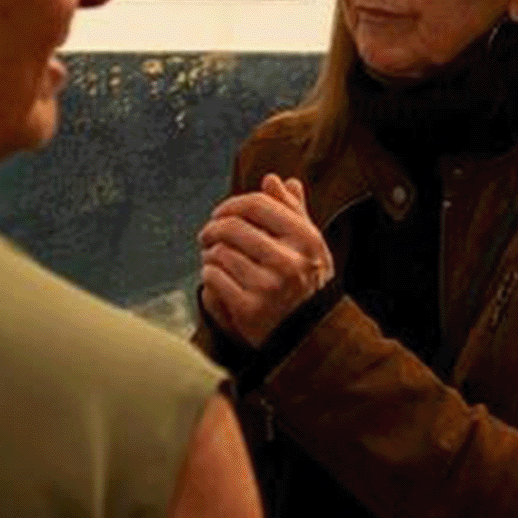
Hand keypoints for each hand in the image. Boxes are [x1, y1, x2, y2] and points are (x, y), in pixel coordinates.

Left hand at [199, 175, 336, 347]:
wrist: (309, 337)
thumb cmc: (306, 284)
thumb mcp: (310, 246)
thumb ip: (293, 210)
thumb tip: (274, 179)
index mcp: (306, 239)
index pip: (257, 204)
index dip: (231, 205)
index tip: (220, 214)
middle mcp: (290, 261)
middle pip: (232, 226)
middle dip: (213, 229)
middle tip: (207, 235)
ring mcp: (270, 287)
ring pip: (219, 252)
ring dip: (209, 253)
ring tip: (212, 258)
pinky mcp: (249, 309)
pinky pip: (213, 278)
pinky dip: (208, 274)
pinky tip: (214, 278)